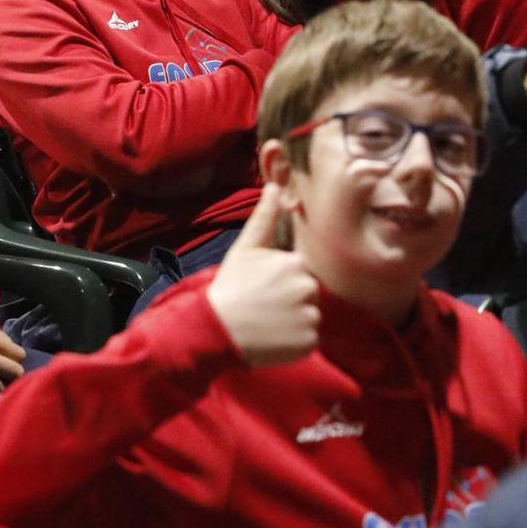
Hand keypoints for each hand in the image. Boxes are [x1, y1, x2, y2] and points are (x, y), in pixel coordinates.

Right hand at [207, 183, 320, 367]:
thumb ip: (264, 218)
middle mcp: (307, 288)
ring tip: (268, 325)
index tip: (262, 289)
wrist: (217, 329)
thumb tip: (274, 186)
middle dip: (292, 300)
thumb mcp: (245, 248)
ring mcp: (309, 316)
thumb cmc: (230, 287)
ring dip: (294, 322)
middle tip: (264, 308)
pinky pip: (309, 340)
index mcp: (295, 262)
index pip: (299, 271)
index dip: (281, 281)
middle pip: (308, 294)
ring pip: (309, 316)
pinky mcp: (308, 342)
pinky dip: (295, 342)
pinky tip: (274, 340)